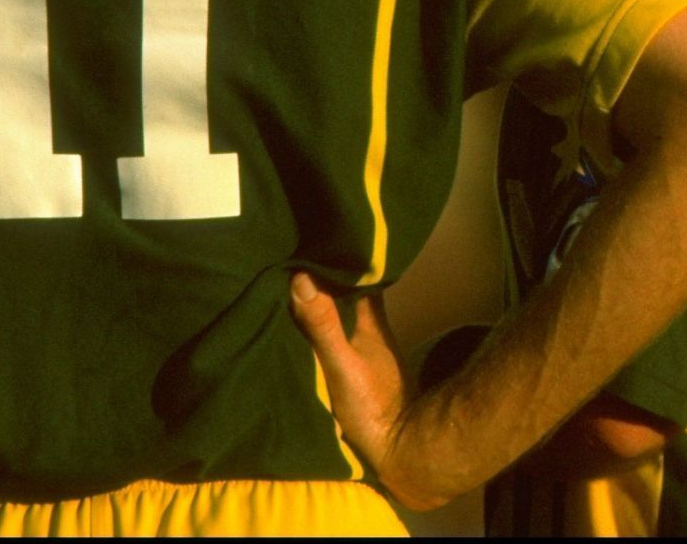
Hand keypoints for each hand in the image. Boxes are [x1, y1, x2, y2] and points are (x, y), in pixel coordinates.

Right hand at [288, 272, 446, 510]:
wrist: (396, 451)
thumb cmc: (373, 408)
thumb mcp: (343, 365)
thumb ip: (323, 326)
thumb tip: (301, 278)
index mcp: (370, 319)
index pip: (359, 272)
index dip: (340, 253)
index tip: (315, 235)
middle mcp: (369, 327)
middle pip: (348, 288)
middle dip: (325, 272)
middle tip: (294, 252)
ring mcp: (363, 346)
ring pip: (341, 309)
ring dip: (321, 296)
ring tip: (290, 278)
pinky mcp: (354, 366)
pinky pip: (333, 331)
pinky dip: (319, 321)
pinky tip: (299, 321)